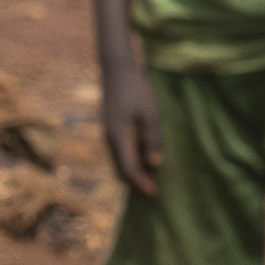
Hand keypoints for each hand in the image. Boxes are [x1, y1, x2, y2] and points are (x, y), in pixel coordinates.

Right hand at [101, 65, 165, 198]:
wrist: (116, 70)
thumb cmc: (136, 89)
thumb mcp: (149, 113)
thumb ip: (152, 138)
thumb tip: (155, 164)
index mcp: (119, 137)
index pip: (129, 169)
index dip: (141, 183)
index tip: (154, 194)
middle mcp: (110, 139)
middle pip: (120, 170)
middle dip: (136, 183)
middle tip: (154, 192)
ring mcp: (108, 134)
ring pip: (118, 163)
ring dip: (133, 174)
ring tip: (151, 180)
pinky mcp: (111, 129)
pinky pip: (119, 153)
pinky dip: (130, 162)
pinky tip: (143, 161)